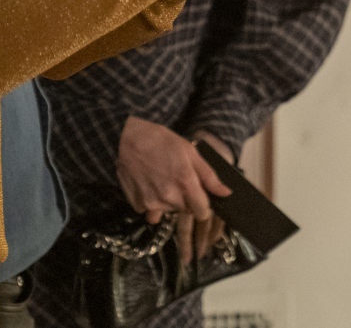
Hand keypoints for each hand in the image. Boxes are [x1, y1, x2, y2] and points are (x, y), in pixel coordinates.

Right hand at [117, 117, 230, 261]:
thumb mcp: (189, 151)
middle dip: (185, 200)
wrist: (125, 138)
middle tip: (176, 179)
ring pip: (168, 211)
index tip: (199, 196)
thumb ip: (209, 175)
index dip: (203, 204)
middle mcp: (169, 197)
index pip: (203, 212)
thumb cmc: (159, 140)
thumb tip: (226, 192)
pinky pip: (150, 210)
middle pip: (186, 211)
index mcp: (185, 183)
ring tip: (161, 178)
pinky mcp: (138, 204)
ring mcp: (152, 202)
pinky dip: (151, 200)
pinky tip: (148, 183)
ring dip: (168, 200)